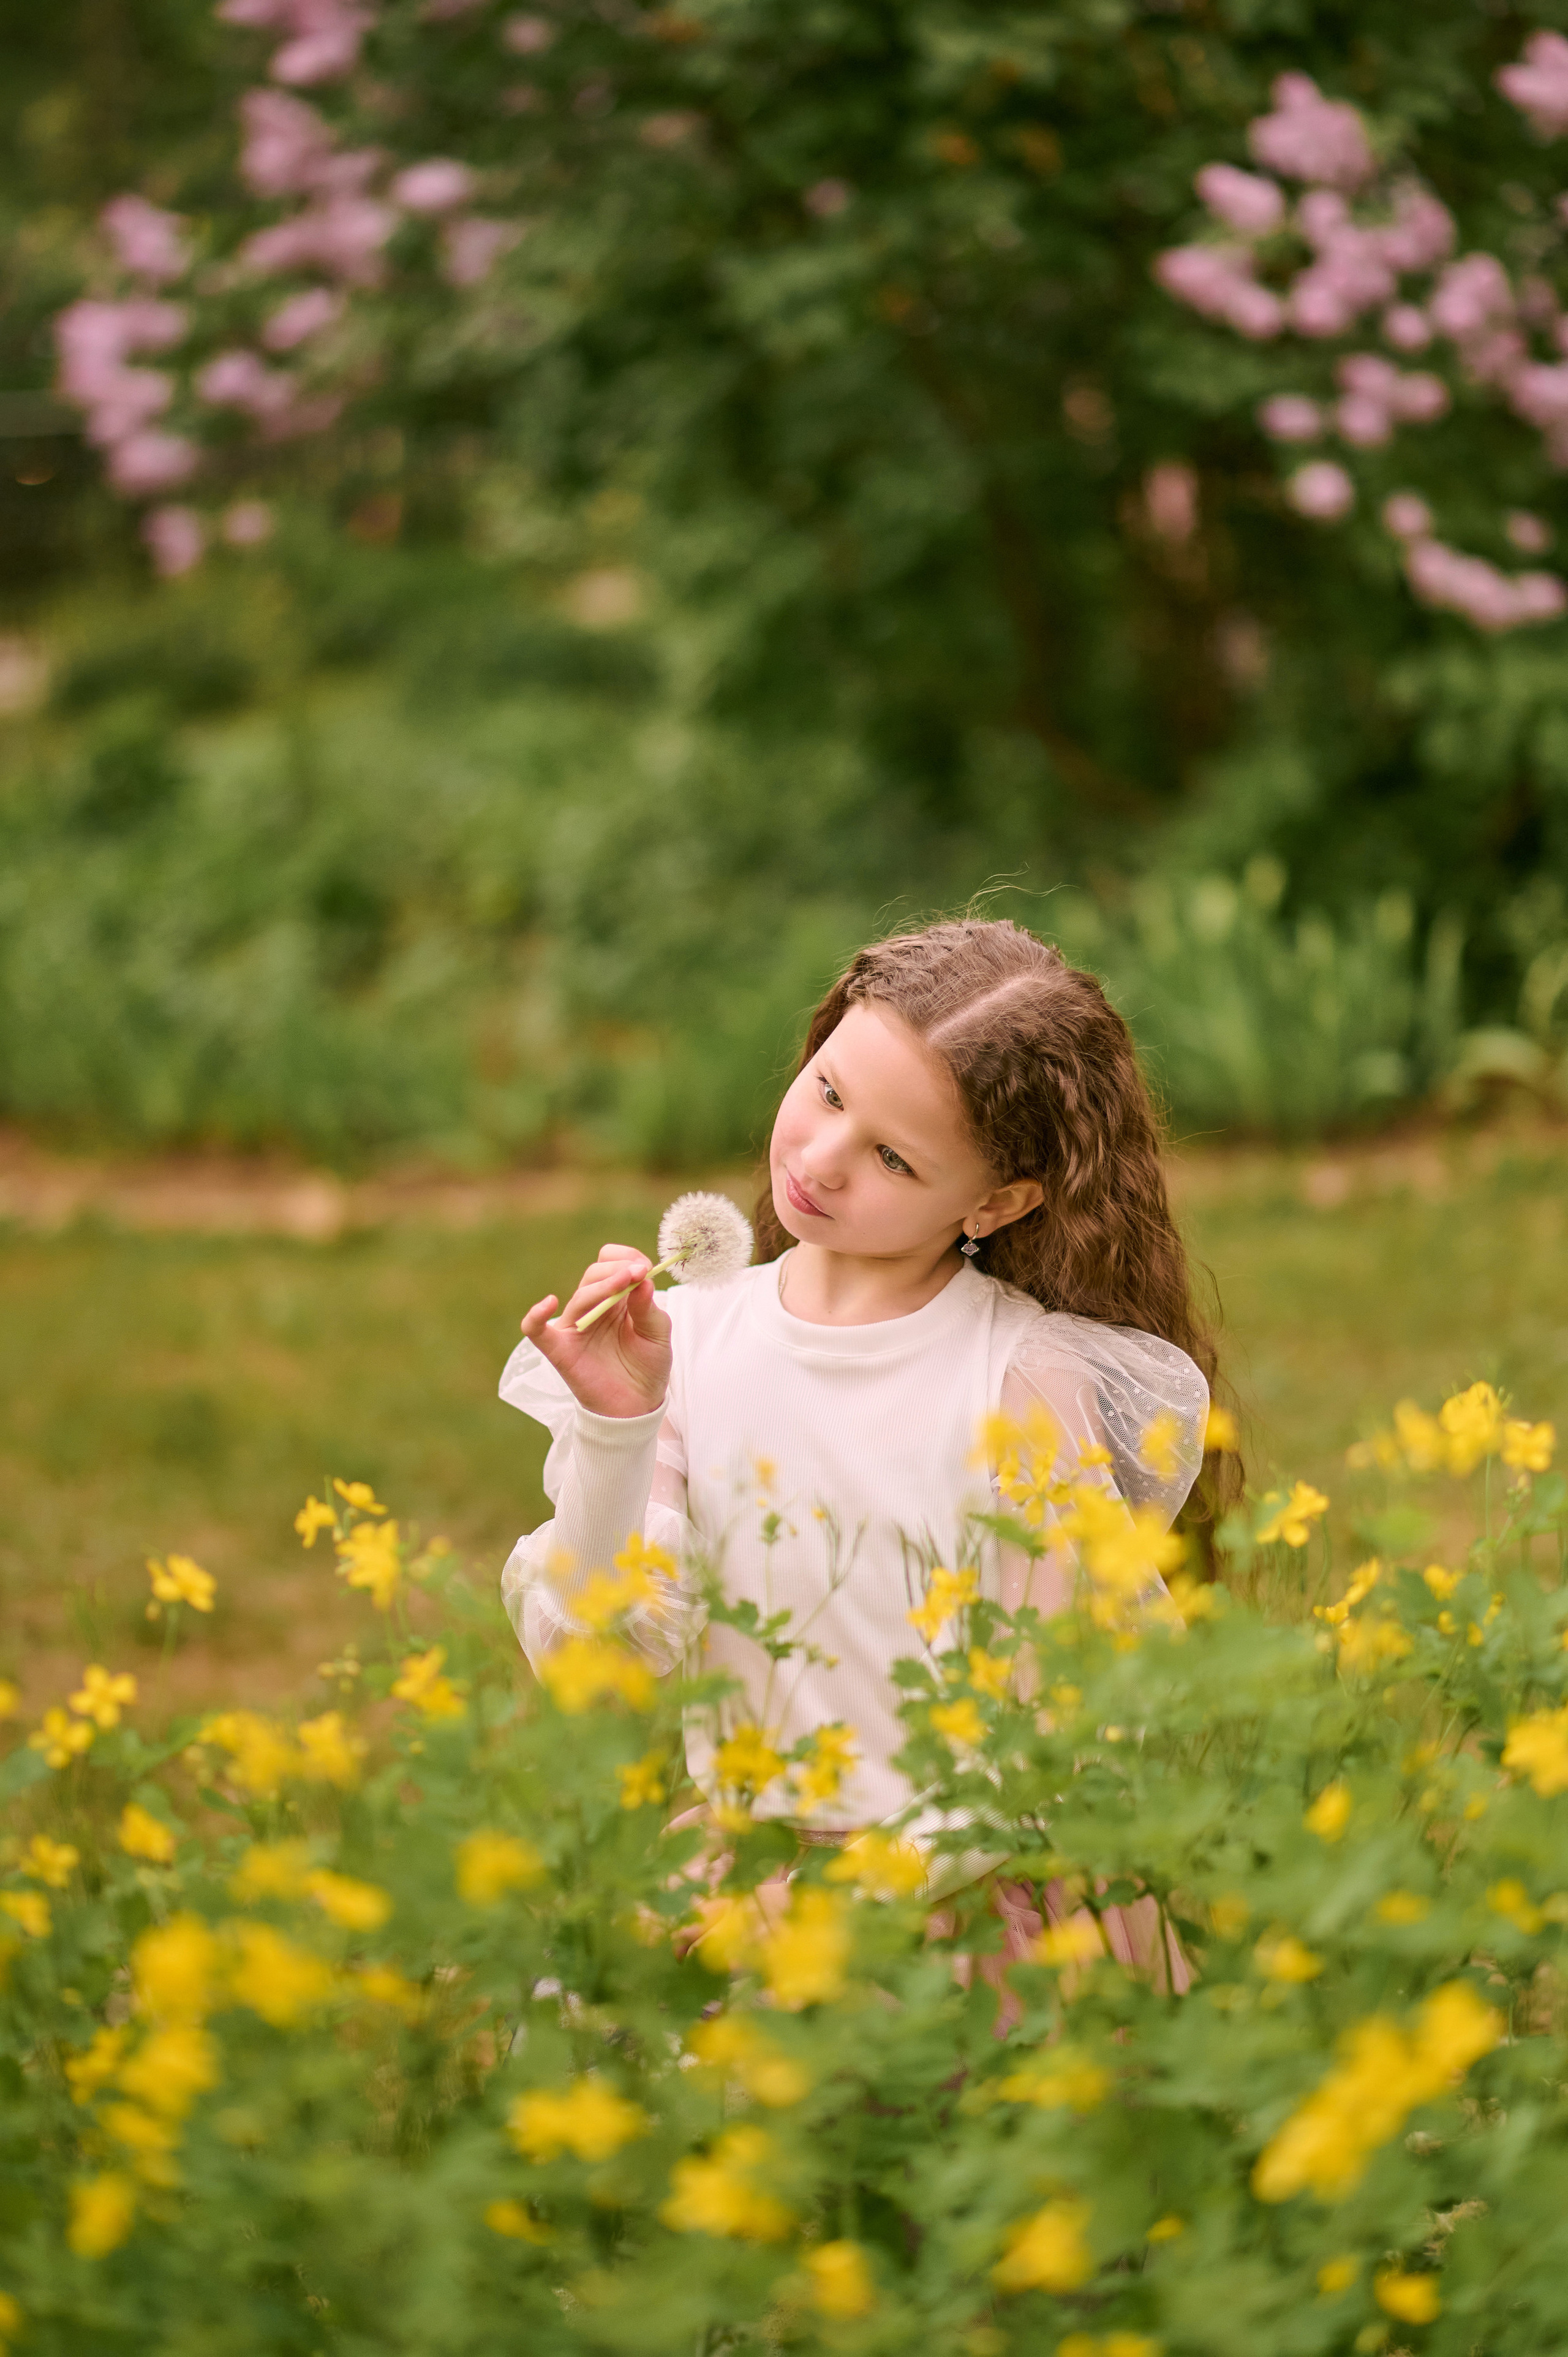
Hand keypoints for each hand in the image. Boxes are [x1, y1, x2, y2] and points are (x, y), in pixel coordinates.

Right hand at [519, 1242, 671, 1419]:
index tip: (645, 1266)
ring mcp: (574, 1326)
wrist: (638, 1406)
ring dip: (602, 1286)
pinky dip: (536, 1316)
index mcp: (615, 1297)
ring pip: (580, 1296)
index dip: (626, 1258)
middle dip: (617, 1270)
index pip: (609, 1262)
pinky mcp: (559, 1349)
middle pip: (594, 1274)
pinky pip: (535, 1330)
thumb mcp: (658, 1334)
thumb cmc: (647, 1367)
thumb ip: (648, 1307)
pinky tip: (548, 1303)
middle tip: (638, 1273)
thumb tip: (642, 1280)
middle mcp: (592, 1307)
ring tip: (623, 1282)